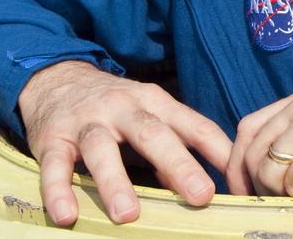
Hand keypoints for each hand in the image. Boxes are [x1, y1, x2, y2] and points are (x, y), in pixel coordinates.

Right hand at [17, 60, 231, 224]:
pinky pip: (55, 165)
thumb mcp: (147, 117)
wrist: (57, 79)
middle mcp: (123, 108)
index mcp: (155, 103)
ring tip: (128, 215)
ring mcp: (88, 122)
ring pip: (102, 148)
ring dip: (115, 182)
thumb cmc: (114, 107)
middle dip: (178, 164)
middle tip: (200, 195)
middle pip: (153, 133)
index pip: (193, 125)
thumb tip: (202, 188)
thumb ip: (173, 149)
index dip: (218, 150)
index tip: (240, 176)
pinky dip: (59, 190)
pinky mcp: (52, 138)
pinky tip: (67, 214)